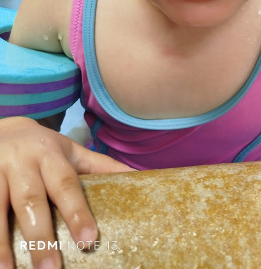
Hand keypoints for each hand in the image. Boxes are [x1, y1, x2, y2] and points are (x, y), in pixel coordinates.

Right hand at [0, 116, 131, 268]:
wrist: (4, 129)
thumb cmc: (44, 148)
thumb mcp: (71, 151)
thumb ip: (100, 166)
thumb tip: (137, 177)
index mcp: (50, 155)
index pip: (67, 185)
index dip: (77, 213)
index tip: (89, 241)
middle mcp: (22, 162)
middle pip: (31, 201)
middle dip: (41, 236)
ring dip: (1, 243)